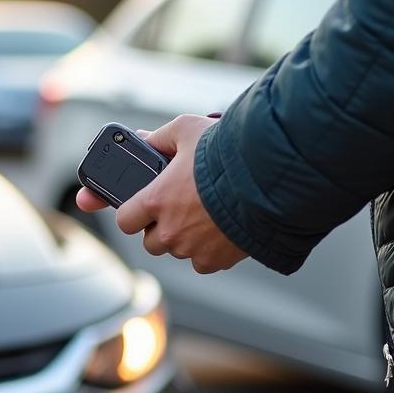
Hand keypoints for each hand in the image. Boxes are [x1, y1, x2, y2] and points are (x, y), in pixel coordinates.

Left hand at [76, 115, 247, 273]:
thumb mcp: (188, 129)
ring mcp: (192, 249)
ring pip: (178, 252)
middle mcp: (169, 231)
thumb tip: (144, 138)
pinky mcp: (215, 260)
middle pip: (150, 242)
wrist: (269, 179)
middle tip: (178, 209)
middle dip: (160, 228)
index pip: (124, 220)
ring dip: (184, 239)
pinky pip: (202, 262)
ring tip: (204, 216)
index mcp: (154, 201)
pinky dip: (208, 250)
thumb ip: (161, 137)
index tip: (143, 207)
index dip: (133, 213)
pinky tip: (220, 229)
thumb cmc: (226, 152)